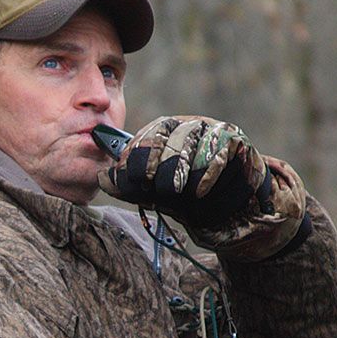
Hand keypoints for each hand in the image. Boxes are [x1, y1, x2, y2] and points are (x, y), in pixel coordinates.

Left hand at [98, 115, 271, 230]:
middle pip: (166, 135)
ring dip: (178, 168)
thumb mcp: (153, 194)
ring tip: (173, 191)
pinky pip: (218, 151)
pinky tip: (199, 191)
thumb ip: (128, 186)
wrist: (226, 211)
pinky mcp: (235, 142)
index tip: (128, 176)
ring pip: (190, 141)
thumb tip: (102, 178)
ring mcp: (212, 131)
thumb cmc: (186, 198)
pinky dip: (206, 173)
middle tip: (150, 184)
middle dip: (154, 161)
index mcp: (165, 133)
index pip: (146, 135)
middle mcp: (187, 126)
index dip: (135, 155)